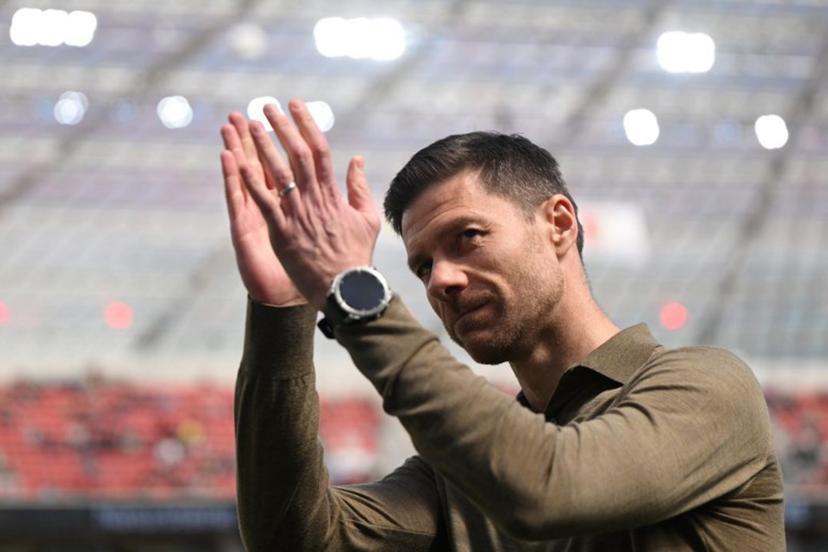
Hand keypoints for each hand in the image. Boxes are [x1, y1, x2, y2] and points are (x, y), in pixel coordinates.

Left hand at [236, 99, 380, 309]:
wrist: (346, 287)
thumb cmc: (356, 255)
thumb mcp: (367, 217)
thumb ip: (359, 186)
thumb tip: (356, 158)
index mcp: (333, 194)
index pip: (319, 149)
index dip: (306, 124)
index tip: (296, 104)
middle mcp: (314, 199)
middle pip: (297, 154)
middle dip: (282, 127)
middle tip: (267, 106)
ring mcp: (297, 215)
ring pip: (278, 173)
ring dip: (263, 147)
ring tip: (250, 125)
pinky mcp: (282, 232)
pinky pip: (264, 202)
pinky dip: (251, 181)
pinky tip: (238, 162)